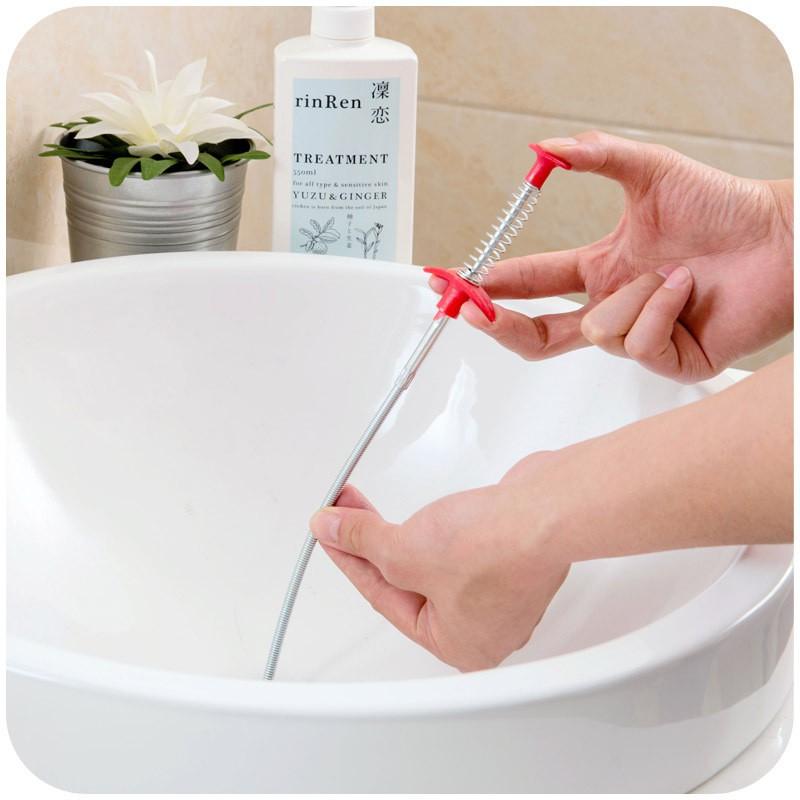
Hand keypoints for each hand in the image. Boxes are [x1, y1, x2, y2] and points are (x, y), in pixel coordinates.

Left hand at [310, 476, 569, 671]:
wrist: (549, 509)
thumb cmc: (497, 547)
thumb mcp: (407, 548)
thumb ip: (363, 540)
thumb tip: (333, 530)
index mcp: (457, 644)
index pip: (382, 597)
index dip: (348, 560)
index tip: (329, 533)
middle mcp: (481, 625)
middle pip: (405, 581)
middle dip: (370, 544)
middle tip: (343, 516)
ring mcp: (498, 589)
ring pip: (430, 561)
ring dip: (397, 533)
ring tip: (369, 509)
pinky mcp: (507, 555)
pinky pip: (454, 546)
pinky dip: (430, 528)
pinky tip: (418, 512)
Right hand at [431, 130, 792, 381]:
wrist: (783, 240)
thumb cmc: (724, 207)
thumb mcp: (651, 171)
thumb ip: (596, 156)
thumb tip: (546, 148)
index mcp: (599, 271)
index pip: (533, 285)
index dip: (493, 284)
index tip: (457, 278)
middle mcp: (612, 306)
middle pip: (538, 335)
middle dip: (500, 323)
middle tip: (473, 310)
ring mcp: (638, 338)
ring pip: (599, 330)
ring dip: (635, 294)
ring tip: (675, 271)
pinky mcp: (667, 361)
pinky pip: (638, 342)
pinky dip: (663, 308)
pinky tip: (688, 290)